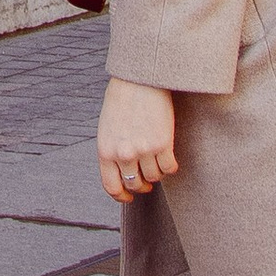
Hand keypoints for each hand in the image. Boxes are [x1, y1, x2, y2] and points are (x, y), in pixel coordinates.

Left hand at [97, 78, 178, 203]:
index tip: (129, 196)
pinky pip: (169, 168)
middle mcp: (123, 154)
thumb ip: (112, 151)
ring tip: (156, 160)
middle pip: (135, 185)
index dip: (122, 196)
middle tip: (147, 179)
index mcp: (105, 150)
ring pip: (154, 177)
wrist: (139, 79)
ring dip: (156, 172)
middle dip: (142, 185)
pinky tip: (168, 156)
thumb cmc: (122, 100)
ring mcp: (143, 150)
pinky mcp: (163, 144)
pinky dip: (170, 166)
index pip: (112, 186)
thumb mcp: (107, 129)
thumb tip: (123, 173)